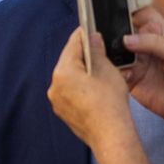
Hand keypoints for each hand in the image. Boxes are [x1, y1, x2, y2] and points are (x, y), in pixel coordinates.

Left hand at [47, 28, 134, 149]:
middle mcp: (54, 85)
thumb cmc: (109, 104)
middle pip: (68, 62)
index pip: (72, 46)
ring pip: (68, 79)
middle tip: (94, 48)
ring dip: (79, 73)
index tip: (86, 29)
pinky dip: (79, 88)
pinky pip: (69, 93)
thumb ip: (96, 51)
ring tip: (95, 70)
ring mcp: (56, 100)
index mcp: (62, 72)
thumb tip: (92, 38)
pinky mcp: (62, 111)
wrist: (110, 134)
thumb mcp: (107, 70)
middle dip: (81, 56)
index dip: (81, 36)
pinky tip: (92, 89)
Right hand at [122, 7, 163, 118]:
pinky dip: (115, 72)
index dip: (128, 11)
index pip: (140, 14)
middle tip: (108, 36)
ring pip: (115, 51)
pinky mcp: (131, 77)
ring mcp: (137, 60)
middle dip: (113, 33)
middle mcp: (145, 45)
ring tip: (115, 56)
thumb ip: (153, 42)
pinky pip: (116, 71)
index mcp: (158, 32)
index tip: (114, 12)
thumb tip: (127, 39)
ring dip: (112, 54)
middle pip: (122, 32)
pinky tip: (124, 73)